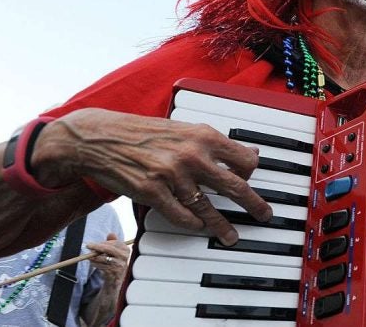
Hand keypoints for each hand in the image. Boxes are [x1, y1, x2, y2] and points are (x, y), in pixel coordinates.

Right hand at [33, 108, 270, 245]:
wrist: (102, 137)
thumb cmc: (145, 133)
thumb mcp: (185, 129)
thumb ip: (216, 143)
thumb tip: (250, 153)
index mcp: (203, 136)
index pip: (245, 160)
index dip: (251, 173)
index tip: (252, 181)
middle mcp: (192, 156)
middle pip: (235, 186)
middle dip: (254, 205)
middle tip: (264, 215)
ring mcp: (172, 176)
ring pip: (208, 208)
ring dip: (222, 226)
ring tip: (231, 236)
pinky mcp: (153, 193)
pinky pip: (181, 216)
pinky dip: (192, 224)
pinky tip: (198, 227)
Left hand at [87, 233, 129, 283]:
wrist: (116, 279)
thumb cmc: (114, 262)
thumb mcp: (115, 251)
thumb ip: (113, 242)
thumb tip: (111, 233)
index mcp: (126, 249)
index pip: (114, 242)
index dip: (103, 242)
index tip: (94, 243)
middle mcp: (125, 256)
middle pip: (109, 249)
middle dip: (97, 247)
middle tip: (88, 245)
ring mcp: (120, 265)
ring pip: (103, 258)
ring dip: (94, 257)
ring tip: (89, 257)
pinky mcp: (113, 272)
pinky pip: (101, 266)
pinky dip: (95, 264)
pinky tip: (92, 263)